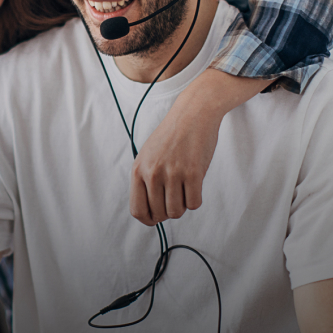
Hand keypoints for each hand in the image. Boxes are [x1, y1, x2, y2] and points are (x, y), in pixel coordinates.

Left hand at [130, 99, 221, 225]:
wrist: (193, 113)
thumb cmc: (172, 135)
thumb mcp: (148, 155)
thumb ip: (145, 180)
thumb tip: (148, 211)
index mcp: (138, 169)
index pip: (137, 210)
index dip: (148, 219)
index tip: (156, 217)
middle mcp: (153, 173)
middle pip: (159, 214)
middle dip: (168, 211)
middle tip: (175, 197)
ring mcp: (173, 173)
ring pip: (176, 212)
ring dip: (182, 205)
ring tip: (184, 189)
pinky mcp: (193, 173)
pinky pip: (194, 204)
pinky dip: (195, 199)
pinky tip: (194, 185)